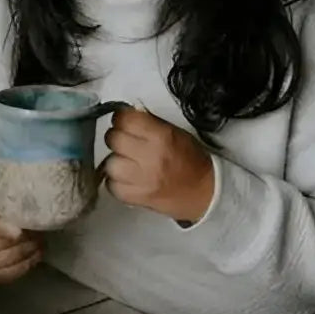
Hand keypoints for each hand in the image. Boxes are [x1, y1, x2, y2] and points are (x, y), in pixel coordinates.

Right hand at [0, 203, 42, 282]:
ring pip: (7, 260)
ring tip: (39, 242)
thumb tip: (27, 208)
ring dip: (27, 252)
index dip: (4, 229)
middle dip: (23, 239)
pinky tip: (36, 255)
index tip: (20, 230)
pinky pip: (10, 273)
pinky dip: (26, 265)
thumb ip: (7, 206)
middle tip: (38, 232)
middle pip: (0, 245)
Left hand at [101, 107, 214, 222]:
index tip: (124, 122)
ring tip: (127, 163)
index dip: (121, 118)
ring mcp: (141, 179)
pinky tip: (127, 179)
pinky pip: (111, 186)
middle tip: (125, 142)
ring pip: (109, 163)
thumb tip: (127, 116)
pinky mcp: (136, 198)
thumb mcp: (175, 133)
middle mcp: (150, 157)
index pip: (125, 119)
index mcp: (161, 137)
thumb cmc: (192, 161)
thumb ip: (149, 123)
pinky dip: (116, 182)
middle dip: (117, 138)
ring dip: (115, 161)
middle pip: (113, 139)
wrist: (205, 192)